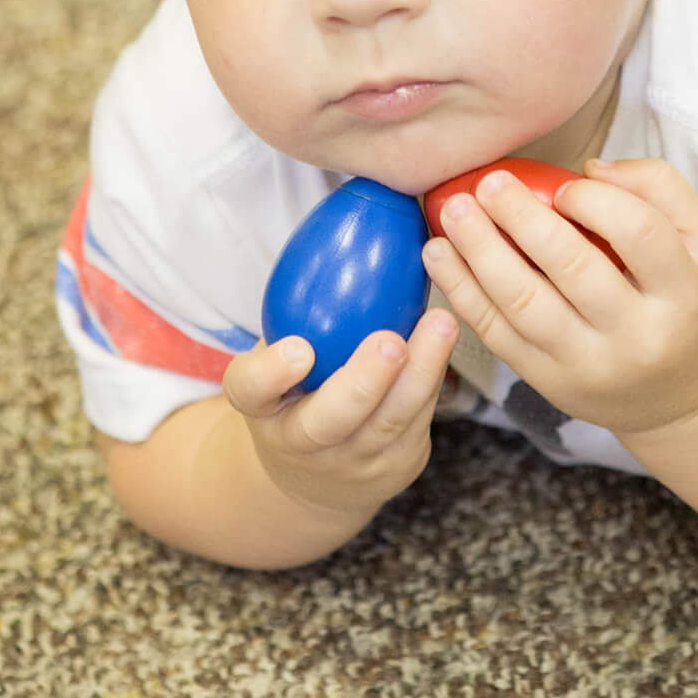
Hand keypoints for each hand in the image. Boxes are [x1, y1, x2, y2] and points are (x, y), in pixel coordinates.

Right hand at [221, 308, 459, 518]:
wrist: (316, 473)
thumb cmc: (297, 389)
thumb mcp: (278, 358)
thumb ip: (296, 312)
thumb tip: (342, 224)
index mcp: (261, 407)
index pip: (251, 390)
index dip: (271, 374)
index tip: (298, 349)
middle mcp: (302, 442)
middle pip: (331, 420)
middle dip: (364, 382)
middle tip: (390, 343)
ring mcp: (353, 462)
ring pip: (390, 422)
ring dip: (422, 371)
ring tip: (441, 325)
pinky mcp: (397, 465)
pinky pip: (419, 420)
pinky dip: (435, 377)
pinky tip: (446, 337)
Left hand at [421, 158, 697, 437]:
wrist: (678, 396)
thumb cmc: (685, 301)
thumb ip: (660, 188)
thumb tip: (592, 169)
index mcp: (684, 294)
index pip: (640, 235)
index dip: (597, 202)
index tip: (565, 186)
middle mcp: (638, 336)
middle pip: (573, 268)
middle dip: (523, 220)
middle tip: (490, 183)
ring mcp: (588, 365)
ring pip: (524, 305)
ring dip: (480, 253)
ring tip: (454, 212)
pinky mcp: (547, 381)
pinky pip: (497, 333)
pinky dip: (462, 291)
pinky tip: (439, 254)